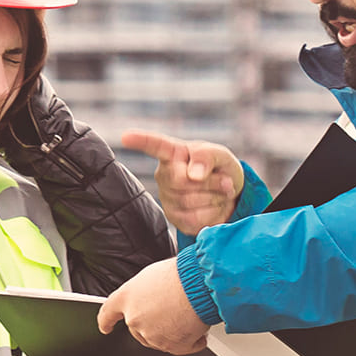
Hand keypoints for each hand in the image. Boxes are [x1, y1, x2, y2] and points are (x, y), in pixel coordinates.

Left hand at [97, 257, 209, 354]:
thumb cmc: (180, 273)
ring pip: (160, 339)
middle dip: (153, 323)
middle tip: (171, 309)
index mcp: (127, 298)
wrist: (198, 284)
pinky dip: (191, 340)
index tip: (105, 327)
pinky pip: (181, 347)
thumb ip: (143, 292)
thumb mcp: (152, 276)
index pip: (108, 313)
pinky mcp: (171, 346)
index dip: (106, 322)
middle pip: (138, 329)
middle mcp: (135, 319)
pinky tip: (196, 326)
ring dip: (172, 330)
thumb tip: (150, 299)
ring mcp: (152, 335)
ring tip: (187, 311)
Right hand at [121, 130, 243, 235]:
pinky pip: (194, 219)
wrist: (229, 194)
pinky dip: (213, 213)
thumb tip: (193, 175)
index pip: (155, 145)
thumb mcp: (221, 156)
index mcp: (174, 152)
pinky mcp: (175, 218)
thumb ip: (208, 157)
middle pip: (182, 181)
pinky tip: (214, 206)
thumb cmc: (220, 168)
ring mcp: (167, 197)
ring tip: (220, 192)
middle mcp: (165, 174)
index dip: (140, 140)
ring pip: (189, 201)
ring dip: (214, 197)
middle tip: (226, 181)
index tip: (126, 136)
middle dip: (210, 182)